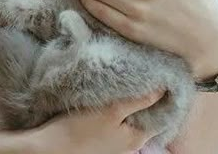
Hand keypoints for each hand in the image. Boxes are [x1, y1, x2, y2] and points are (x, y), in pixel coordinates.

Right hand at [25, 88, 165, 153]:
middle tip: (147, 71)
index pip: (161, 115)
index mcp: (137, 138)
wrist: (52, 147)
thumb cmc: (81, 130)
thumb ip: (138, 102)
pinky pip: (119, 119)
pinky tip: (115, 93)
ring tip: (131, 77)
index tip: (165, 76)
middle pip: (147, 115)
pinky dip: (120, 106)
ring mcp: (117, 141)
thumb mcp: (112, 112)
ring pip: (131, 116)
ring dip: (132, 100)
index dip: (164, 96)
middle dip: (147, 95)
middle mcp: (131, 143)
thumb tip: (163, 89)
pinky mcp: (104, 137)